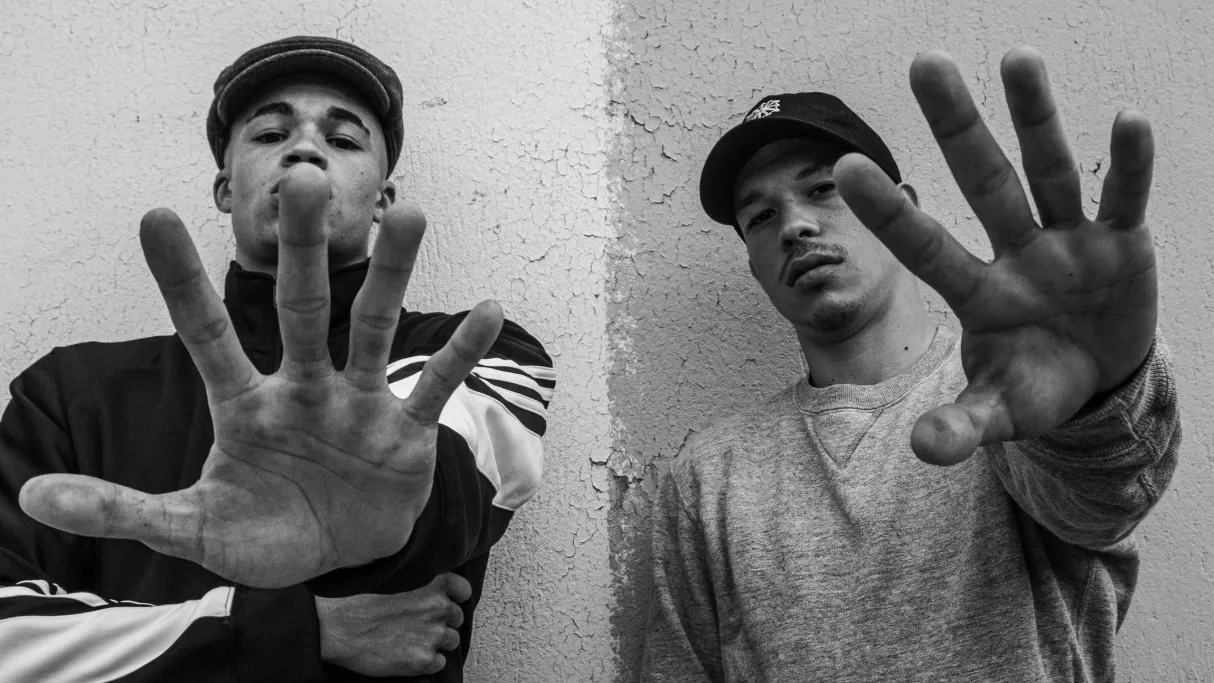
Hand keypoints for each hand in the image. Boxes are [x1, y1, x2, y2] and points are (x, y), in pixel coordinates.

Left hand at [18, 164, 504, 586]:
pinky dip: (462, 353)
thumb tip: (31, 498)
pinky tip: (487, 310)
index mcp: (246, 406)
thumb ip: (123, 510)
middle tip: (303, 180)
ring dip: (393, 274)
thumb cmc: (265, 533)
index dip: (182, 282)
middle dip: (301, 250)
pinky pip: (436, 387)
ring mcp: (359, 405)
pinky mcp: (406, 432)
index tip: (155, 215)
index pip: (209, 335)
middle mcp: (305, 390)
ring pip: (376, 329)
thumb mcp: (192, 528)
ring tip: (410, 214)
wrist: (340, 555)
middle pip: (302, 310)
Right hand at [317, 572, 471, 676]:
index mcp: (432, 581)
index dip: (452, 597)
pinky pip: (439, 663)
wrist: (334, 625)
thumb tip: (424, 584)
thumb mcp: (392, 574)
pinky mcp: (423, 660)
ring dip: (436, 641)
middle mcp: (438, 607)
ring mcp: (433, 634)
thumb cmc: (355, 598)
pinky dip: (427, 661)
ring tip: (411, 640)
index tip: (442, 602)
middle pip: (456, 617)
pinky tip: (407, 655)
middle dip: (441, 620)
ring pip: (451, 640)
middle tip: (419, 624)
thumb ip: (416, 578)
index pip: (462, 589)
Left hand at [835, 46, 1156, 465]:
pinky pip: (1122, 197)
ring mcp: (1068, 242)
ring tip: (1017, 57)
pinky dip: (1128, 164)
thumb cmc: (1034, 386)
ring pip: (1048, 170)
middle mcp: (1016, 254)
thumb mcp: (1001, 413)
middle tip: (925, 62)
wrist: (1098, 382)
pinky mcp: (1122, 242)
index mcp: (978, 294)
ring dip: (1036, 116)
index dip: (891, 213)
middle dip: (958, 125)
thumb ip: (965, 426)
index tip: (846, 165)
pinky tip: (1126, 119)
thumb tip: (925, 452)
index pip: (926, 248)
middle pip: (981, 181)